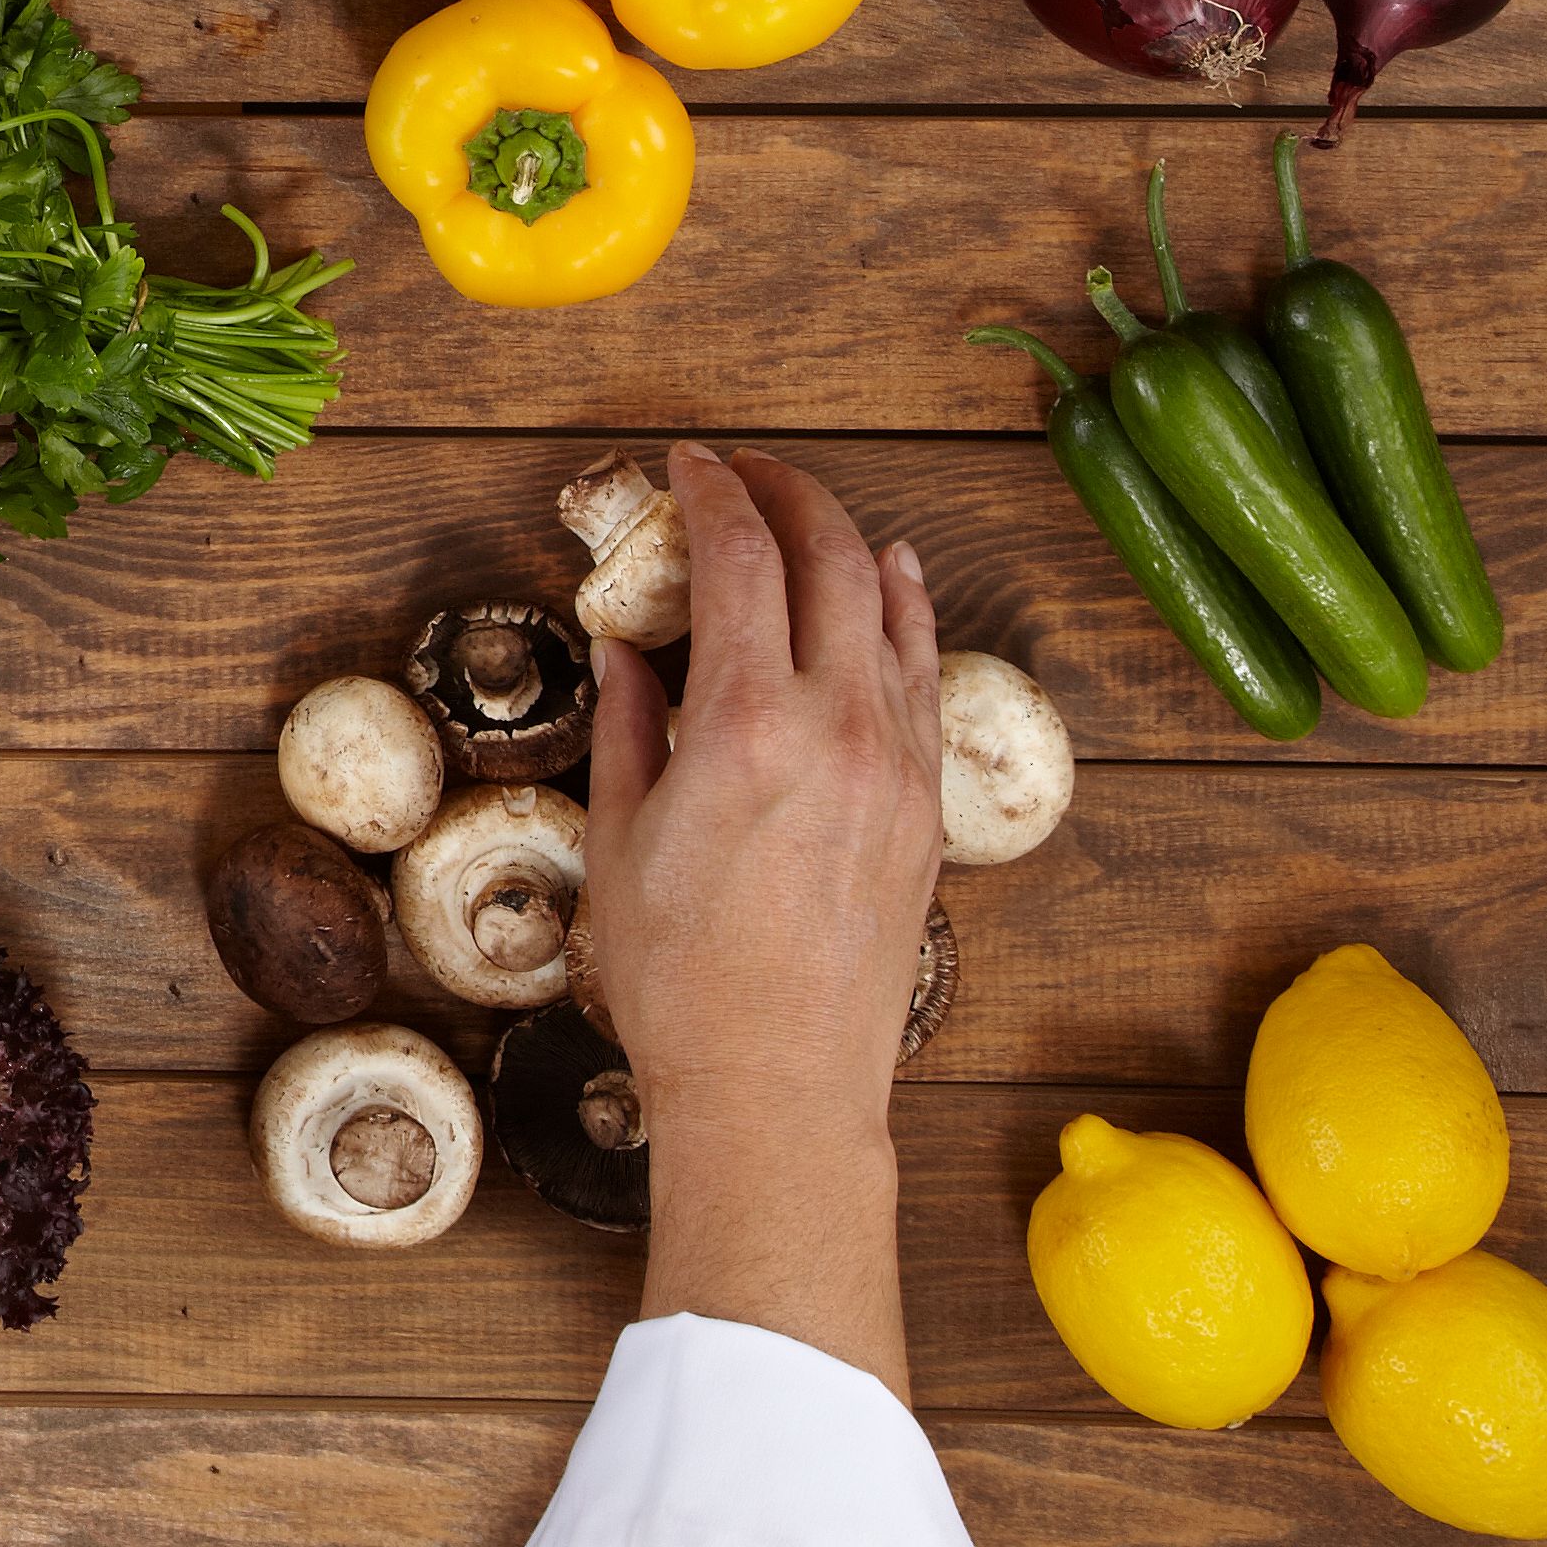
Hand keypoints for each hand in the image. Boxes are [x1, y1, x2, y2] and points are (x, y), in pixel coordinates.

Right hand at [582, 444, 949, 1397]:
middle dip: (786, 493)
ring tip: (808, 511)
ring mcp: (898, 764)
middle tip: (741, 471)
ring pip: (891, 608)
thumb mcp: (620, 837)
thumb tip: (636, 650)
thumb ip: (631, 724)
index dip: (713, 491)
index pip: (743, 558)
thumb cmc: (679, 977)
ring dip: (848, 541)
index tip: (686, 463)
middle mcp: (840, 726)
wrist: (779, 1083)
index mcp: (748, 724)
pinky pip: (924, 676)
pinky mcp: (926, 807)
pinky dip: (906, 611)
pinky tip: (892, 582)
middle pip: (831, 559)